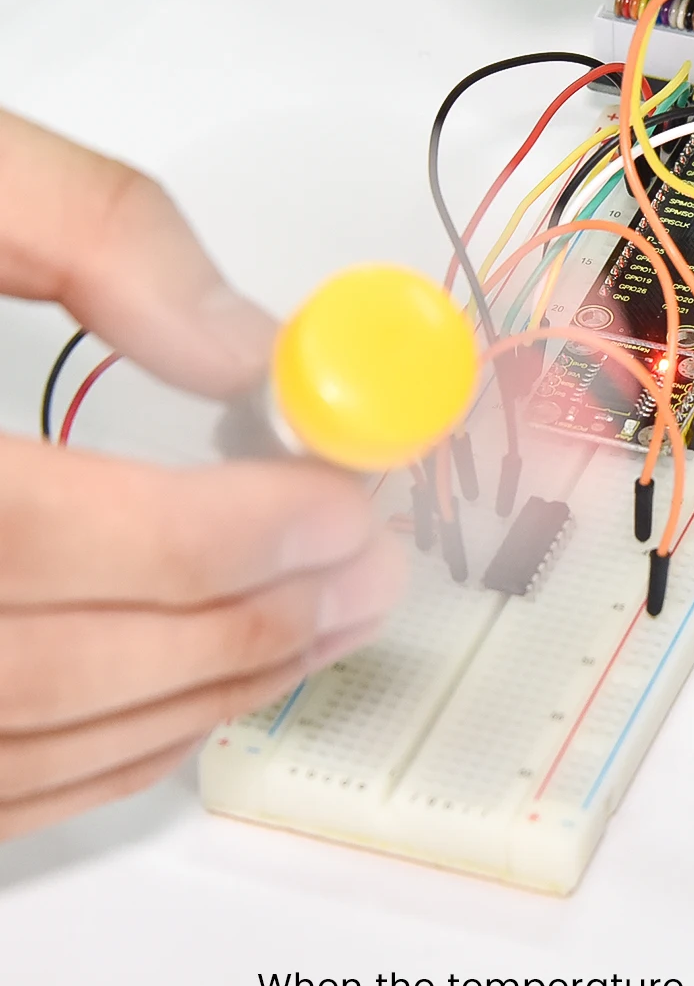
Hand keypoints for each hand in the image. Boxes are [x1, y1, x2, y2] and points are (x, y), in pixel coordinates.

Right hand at [0, 112, 405, 839]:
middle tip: (367, 576)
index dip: (200, 538)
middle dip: (233, 628)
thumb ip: (90, 232)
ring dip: (191, 701)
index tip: (336, 504)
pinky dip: (104, 753)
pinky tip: (203, 689)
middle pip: (28, 673)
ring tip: (324, 626)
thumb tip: (243, 350)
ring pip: (12, 752)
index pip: (18, 537)